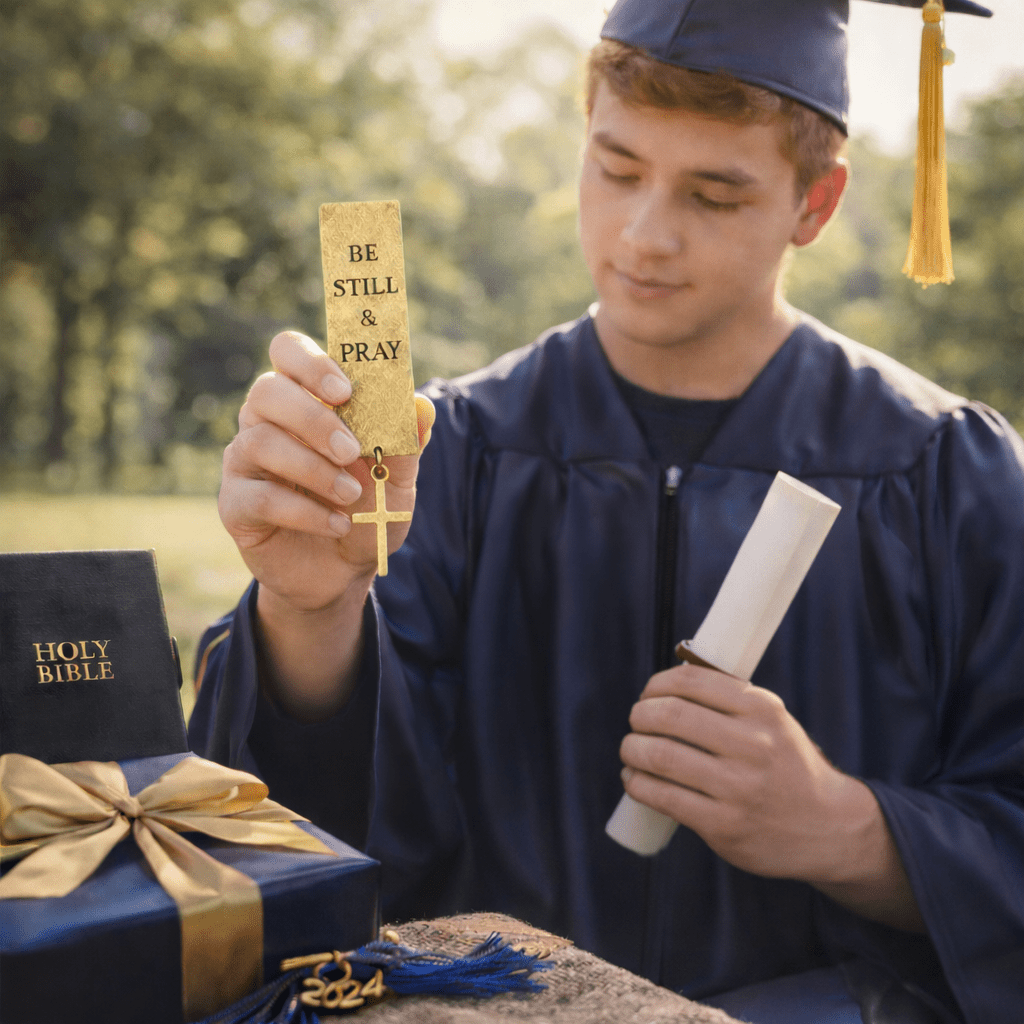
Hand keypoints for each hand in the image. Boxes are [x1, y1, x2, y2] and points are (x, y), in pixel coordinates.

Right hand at [219, 330, 434, 613]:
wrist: (342, 571)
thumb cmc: (366, 511)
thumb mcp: (396, 481)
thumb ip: (406, 444)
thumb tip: (421, 407)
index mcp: (304, 399)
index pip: (288, 351)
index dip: (311, 362)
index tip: (344, 392)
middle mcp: (266, 421)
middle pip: (267, 391)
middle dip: (313, 419)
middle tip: (351, 450)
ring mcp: (244, 460)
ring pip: (260, 441)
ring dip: (314, 470)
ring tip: (351, 495)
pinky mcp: (235, 503)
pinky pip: (259, 496)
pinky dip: (305, 511)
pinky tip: (337, 524)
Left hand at [620, 665, 895, 888]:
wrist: (829, 827)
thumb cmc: (785, 765)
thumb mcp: (772, 721)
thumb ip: (729, 700)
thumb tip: (666, 684)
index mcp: (763, 710)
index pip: (691, 682)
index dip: (657, 685)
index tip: (648, 694)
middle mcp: (753, 746)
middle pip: (670, 716)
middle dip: (640, 715)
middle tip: (636, 722)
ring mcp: (739, 788)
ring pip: (661, 756)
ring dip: (632, 749)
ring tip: (631, 750)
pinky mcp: (725, 826)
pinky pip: (664, 797)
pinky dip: (638, 783)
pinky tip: (635, 778)